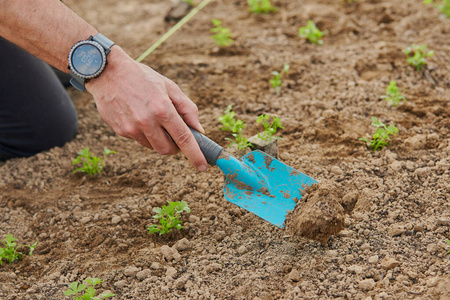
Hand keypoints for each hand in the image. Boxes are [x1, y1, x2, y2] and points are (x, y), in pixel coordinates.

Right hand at [86, 46, 207, 171]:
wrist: (107, 72)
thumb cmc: (142, 77)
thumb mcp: (170, 86)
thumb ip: (188, 109)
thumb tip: (199, 130)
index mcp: (162, 109)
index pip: (183, 138)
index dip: (195, 155)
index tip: (202, 166)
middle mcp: (146, 121)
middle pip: (167, 150)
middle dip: (175, 147)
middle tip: (175, 135)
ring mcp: (131, 128)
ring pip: (152, 146)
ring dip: (159, 139)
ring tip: (153, 119)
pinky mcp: (120, 130)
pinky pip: (139, 139)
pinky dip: (145, 134)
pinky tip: (138, 116)